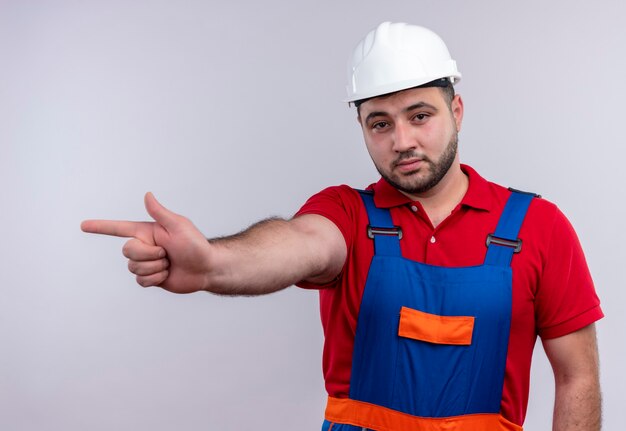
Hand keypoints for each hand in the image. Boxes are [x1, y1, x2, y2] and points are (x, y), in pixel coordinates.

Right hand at [81, 193, 211, 293]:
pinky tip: (167, 275)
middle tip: (167, 254)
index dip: (101, 227)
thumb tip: (147, 195)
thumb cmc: (196, 245)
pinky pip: (140, 281)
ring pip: (133, 268)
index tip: (83, 225)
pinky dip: (155, 279)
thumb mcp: (179, 226)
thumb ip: (160, 212)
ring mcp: (147, 262)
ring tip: (169, 264)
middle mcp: (145, 246)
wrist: (206, 269)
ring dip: (154, 268)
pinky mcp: (151, 277)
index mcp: (148, 232)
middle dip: (148, 254)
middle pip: (127, 251)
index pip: (119, 228)